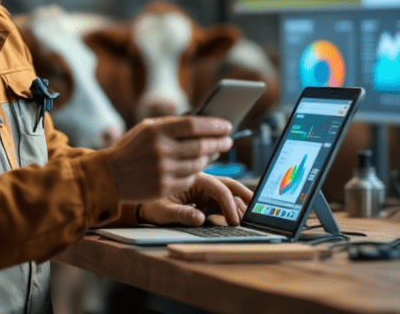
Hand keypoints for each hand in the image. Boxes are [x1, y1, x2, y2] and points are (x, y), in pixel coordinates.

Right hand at [105, 116, 233, 202]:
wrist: (110, 175)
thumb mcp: (146, 129)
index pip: (193, 125)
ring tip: (211, 153)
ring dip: (208, 158)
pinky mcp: (164, 188)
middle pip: (200, 146)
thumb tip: (203, 125)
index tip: (227, 126)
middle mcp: (161, 151)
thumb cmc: (131, 148)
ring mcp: (163, 171)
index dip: (214, 125)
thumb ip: (171, 125)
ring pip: (198, 164)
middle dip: (219, 143)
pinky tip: (194, 167)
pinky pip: (189, 179)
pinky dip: (195, 172)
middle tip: (228, 141)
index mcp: (156, 131)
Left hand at [137, 174, 253, 225]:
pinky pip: (221, 202)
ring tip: (250, 217)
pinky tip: (238, 219)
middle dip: (245, 195)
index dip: (229, 205)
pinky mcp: (204, 199)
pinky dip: (231, 209)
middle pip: (228, 185)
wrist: (141, 202)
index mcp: (191, 178)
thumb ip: (180, 214)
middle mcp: (200, 182)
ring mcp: (203, 190)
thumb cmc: (150, 205)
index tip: (234, 221)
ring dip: (240, 204)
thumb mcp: (162, 212)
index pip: (217, 189)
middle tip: (257, 208)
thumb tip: (200, 219)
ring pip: (227, 193)